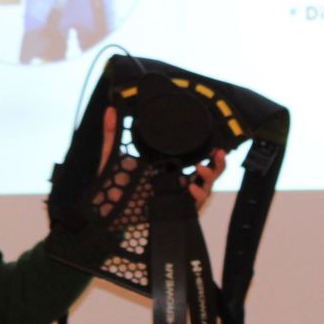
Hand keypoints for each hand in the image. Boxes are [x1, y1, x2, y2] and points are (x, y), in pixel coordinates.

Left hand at [96, 107, 228, 212]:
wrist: (105, 213)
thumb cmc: (112, 186)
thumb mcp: (113, 157)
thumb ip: (112, 133)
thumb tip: (109, 109)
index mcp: (169, 171)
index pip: (196, 162)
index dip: (211, 155)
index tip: (216, 145)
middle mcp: (177, 185)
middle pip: (207, 176)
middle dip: (218, 165)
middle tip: (218, 153)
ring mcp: (177, 199)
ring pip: (205, 190)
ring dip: (208, 178)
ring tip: (201, 168)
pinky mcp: (174, 213)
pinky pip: (193, 206)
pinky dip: (196, 197)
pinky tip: (191, 188)